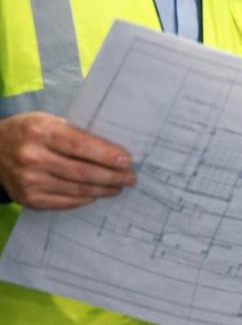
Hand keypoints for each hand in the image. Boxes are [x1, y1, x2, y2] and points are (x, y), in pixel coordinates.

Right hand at [0, 112, 135, 209]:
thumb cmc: (29, 132)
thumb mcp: (49, 121)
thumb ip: (76, 132)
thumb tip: (114, 148)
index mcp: (40, 133)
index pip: (81, 146)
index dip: (107, 155)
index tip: (128, 160)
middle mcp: (32, 158)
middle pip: (82, 171)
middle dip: (112, 176)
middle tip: (131, 177)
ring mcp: (28, 181)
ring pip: (76, 190)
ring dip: (103, 190)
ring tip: (119, 186)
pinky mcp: (27, 199)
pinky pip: (63, 202)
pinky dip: (84, 199)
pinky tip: (97, 194)